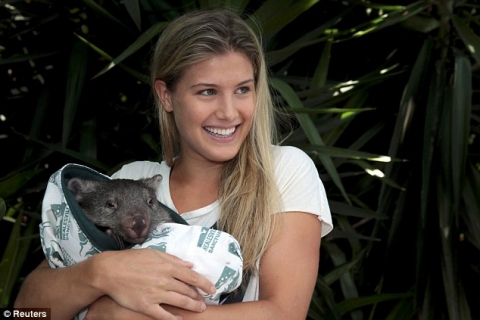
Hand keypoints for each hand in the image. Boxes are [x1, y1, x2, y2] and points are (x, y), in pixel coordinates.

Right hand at [90, 248, 214, 318]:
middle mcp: (165, 280)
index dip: (204, 283)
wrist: (110, 271)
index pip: (192, 276)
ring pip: (180, 302)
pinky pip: (163, 315)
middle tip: (205, 300)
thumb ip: (173, 259)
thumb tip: (189, 264)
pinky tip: (180, 319)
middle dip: (199, 297)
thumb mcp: (154, 253)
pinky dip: (174, 318)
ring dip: (192, 306)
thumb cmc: (131, 259)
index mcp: (168, 266)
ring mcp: (156, 294)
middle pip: (188, 291)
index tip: (212, 288)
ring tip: (200, 309)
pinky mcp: (146, 306)